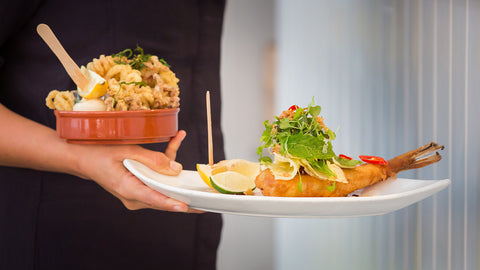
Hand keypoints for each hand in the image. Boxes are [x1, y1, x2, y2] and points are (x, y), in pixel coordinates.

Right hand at [75, 130, 199, 212]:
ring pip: (164, 186)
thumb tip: (176, 169)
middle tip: (208, 197)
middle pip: (165, 198)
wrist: (84, 159)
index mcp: (128, 189)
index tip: (188, 207)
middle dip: (186, 195)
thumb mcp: (126, 151)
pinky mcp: (141, 188)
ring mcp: (138, 194)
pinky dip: (167, 162)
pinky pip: (159, 179)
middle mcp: (135, 196)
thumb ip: (151, 160)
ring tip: (186, 148)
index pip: (155, 199)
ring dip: (177, 170)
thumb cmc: (101, 154)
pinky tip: (176, 139)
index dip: (172, 203)